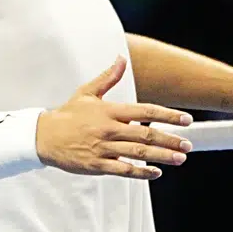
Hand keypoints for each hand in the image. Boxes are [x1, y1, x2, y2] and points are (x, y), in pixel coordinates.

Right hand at [37, 57, 193, 179]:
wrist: (44, 137)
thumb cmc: (68, 115)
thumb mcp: (87, 92)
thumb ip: (108, 78)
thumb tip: (120, 59)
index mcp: (110, 111)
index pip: (146, 111)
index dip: (168, 115)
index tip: (185, 120)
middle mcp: (109, 129)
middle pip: (146, 135)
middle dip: (170, 140)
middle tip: (187, 144)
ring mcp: (104, 148)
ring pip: (138, 153)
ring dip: (162, 156)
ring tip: (180, 158)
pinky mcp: (98, 165)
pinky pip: (123, 170)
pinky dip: (141, 172)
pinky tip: (155, 172)